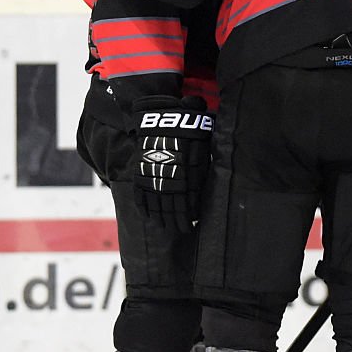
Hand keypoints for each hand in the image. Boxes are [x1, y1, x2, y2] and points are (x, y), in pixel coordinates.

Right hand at [132, 96, 213, 232]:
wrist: (164, 120)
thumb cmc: (189, 130)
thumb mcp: (204, 145)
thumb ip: (205, 164)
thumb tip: (210, 177)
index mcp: (188, 176)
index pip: (189, 202)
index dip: (191, 215)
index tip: (193, 224)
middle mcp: (170, 181)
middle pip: (173, 208)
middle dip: (177, 221)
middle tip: (182, 231)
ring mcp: (154, 178)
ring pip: (157, 205)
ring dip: (162, 218)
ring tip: (166, 228)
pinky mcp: (141, 173)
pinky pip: (141, 195)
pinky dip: (145, 207)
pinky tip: (149, 217)